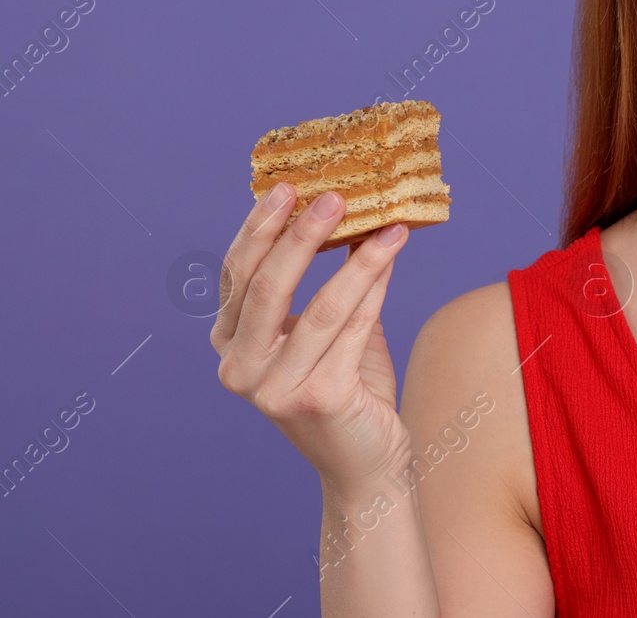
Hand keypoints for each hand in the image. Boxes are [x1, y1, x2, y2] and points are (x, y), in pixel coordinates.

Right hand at [211, 184, 415, 494]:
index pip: (238, 273)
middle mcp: (239, 368)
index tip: (288, 186)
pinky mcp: (316, 400)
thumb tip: (359, 215)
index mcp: (230, 344)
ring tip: (386, 222)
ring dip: (357, 258)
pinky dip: (376, 285)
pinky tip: (393, 253)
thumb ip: (333, 280)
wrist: (367, 462)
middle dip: (301, 234)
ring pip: (319, 306)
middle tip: (334, 195)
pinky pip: (353, 329)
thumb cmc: (348, 387)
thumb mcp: (331, 327)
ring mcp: (274, 389)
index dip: (261, 227)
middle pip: (266, 285)